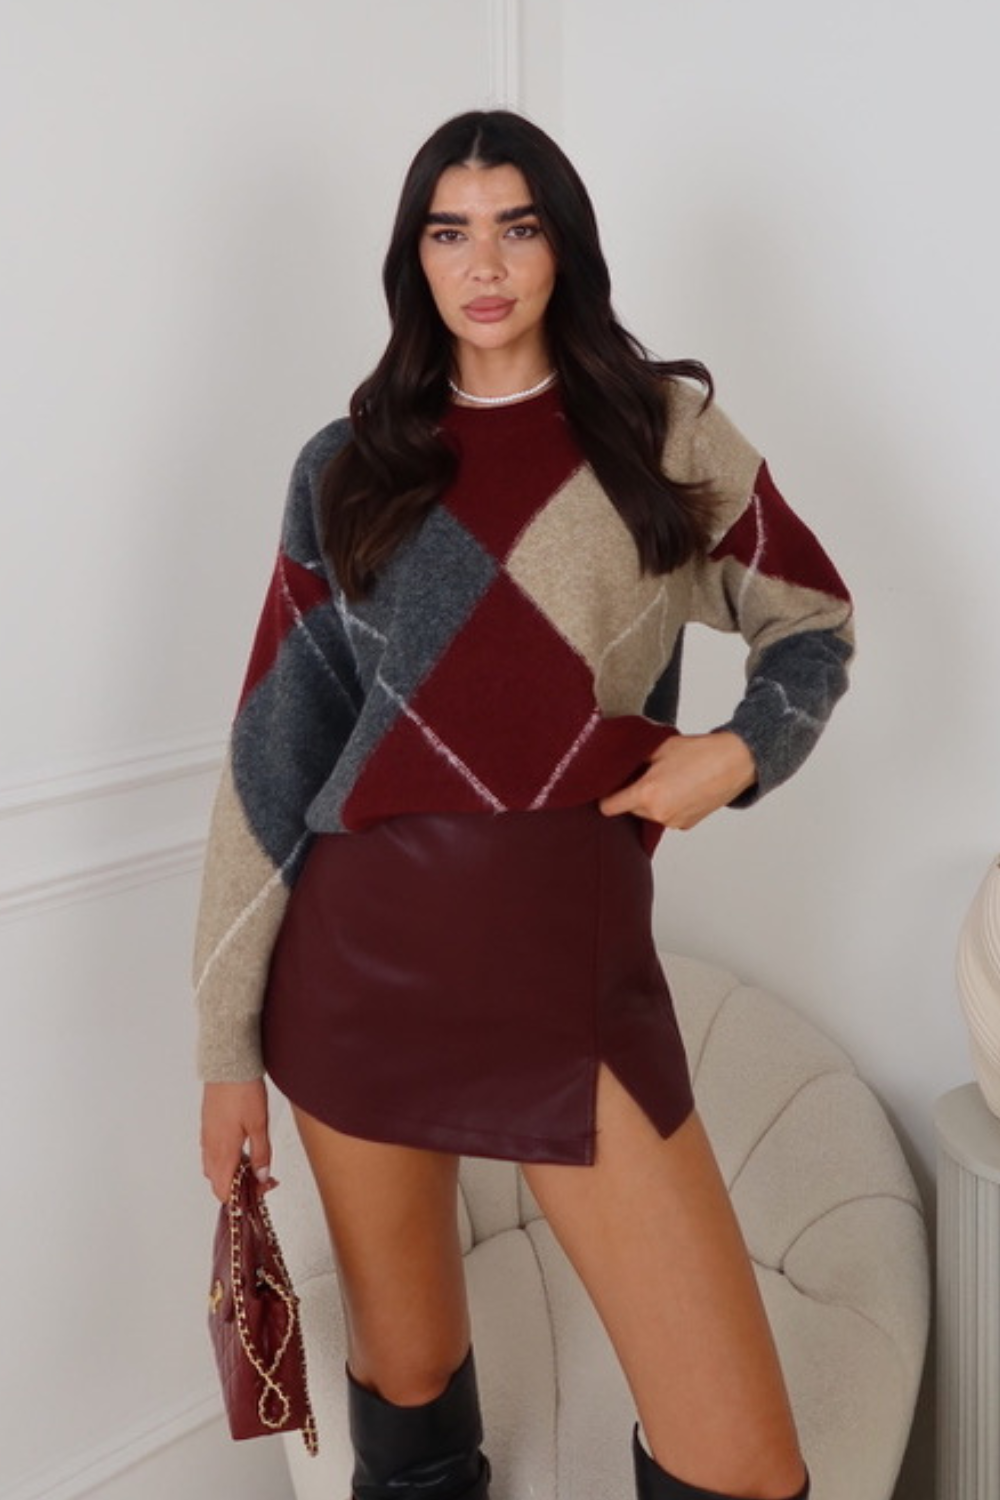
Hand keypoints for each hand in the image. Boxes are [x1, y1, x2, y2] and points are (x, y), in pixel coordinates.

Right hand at [200, 1079, 274, 1201]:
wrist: (228, 1066)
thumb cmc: (243, 1092)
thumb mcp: (260, 1125)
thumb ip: (261, 1154)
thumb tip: (261, 1176)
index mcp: (223, 1151)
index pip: (223, 1191)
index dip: (241, 1199)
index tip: (261, 1190)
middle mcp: (211, 1147)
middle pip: (217, 1183)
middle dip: (237, 1189)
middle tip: (261, 1180)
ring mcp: (207, 1137)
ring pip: (213, 1169)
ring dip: (230, 1174)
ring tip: (253, 1165)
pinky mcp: (207, 1127)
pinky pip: (211, 1153)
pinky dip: (224, 1160)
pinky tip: (240, 1150)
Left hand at [598, 731, 756, 829]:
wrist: (736, 762)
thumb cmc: (701, 752)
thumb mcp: (660, 747)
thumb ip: (635, 759)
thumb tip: (617, 763)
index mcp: (647, 794)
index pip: (608, 807)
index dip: (606, 796)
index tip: (610, 788)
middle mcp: (658, 813)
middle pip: (629, 810)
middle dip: (632, 795)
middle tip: (646, 775)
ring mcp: (673, 822)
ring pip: (648, 814)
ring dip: (651, 801)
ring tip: (668, 780)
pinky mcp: (686, 825)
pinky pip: (666, 817)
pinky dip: (668, 806)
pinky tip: (680, 789)